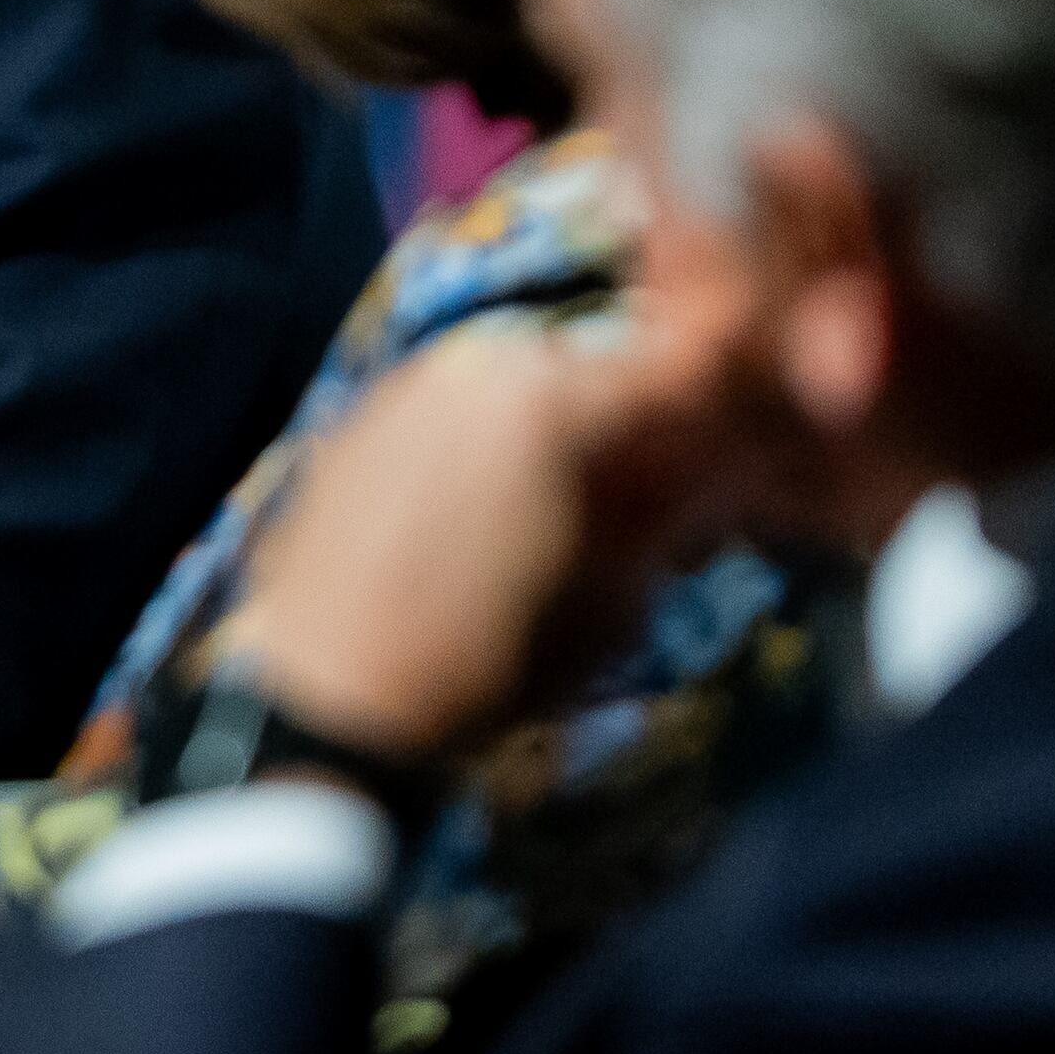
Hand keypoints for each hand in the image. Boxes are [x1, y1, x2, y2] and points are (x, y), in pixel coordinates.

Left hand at [223, 303, 794, 759]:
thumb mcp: (612, 606)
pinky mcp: (357, 414)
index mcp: (555, 399)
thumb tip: (715, 475)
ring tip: (557, 507)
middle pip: (592, 371)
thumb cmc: (486, 662)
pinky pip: (449, 407)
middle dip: (627, 424)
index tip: (730, 462)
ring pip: (516, 383)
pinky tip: (480, 509)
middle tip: (643, 495)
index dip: (715, 416)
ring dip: (551, 427)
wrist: (325, 690)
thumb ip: (668, 519)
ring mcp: (409, 382)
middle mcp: (480, 363)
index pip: (676, 371)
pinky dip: (482, 440)